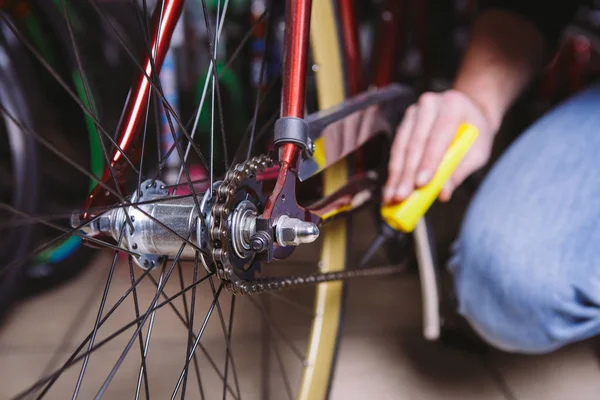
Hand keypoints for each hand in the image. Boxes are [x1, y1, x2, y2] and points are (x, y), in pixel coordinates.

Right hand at [383, 89, 496, 203]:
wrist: (468, 112)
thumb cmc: (475, 135)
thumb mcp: (477, 152)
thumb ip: (460, 170)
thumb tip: (442, 194)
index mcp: (452, 106)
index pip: (438, 136)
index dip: (428, 161)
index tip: (420, 184)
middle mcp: (429, 104)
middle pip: (415, 142)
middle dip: (407, 173)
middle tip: (401, 197)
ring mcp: (413, 112)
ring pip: (401, 146)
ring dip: (396, 174)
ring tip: (392, 196)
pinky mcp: (404, 122)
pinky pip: (396, 148)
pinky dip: (394, 170)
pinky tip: (391, 187)